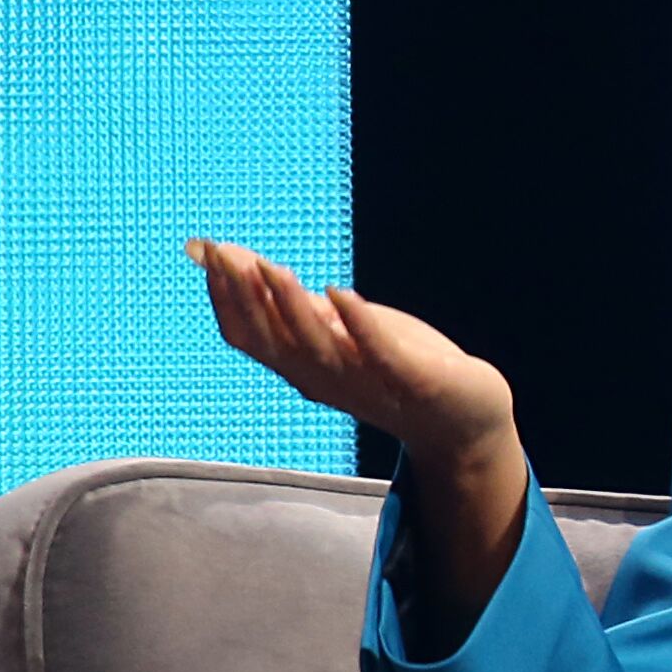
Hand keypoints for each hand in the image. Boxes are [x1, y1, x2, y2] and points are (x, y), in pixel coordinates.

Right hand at [189, 240, 526, 636]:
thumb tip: (226, 256)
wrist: (463, 417)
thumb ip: (287, 299)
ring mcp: (365, 383)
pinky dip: (358, 325)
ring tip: (274, 268)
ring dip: (292, 307)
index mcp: (301, 366)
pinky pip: (378, 354)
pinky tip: (341, 294)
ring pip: (316, 347)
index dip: (223, 297)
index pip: (247, 336)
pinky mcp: (410, 381)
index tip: (208, 253)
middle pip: (272, 341)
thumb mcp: (335, 326)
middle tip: (227, 254)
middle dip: (246, 297)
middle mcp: (323, 379)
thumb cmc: (394, 365)